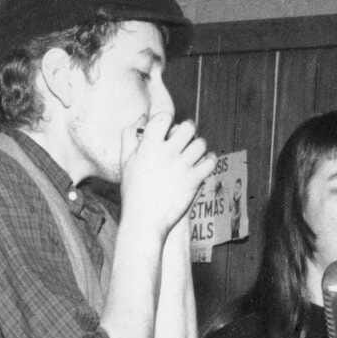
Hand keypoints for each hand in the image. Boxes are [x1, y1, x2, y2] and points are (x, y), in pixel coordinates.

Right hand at [120, 112, 216, 237]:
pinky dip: (210, 160)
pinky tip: (204, 163)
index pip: (164, 117)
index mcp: (148, 146)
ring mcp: (182, 167)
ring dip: (199, 146)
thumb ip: (129, 136)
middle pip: (188, 127)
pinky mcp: (194, 181)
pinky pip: (210, 162)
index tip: (168, 127)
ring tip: (194, 152)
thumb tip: (141, 117)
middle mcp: (166, 153)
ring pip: (201, 143)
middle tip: (186, 137)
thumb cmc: (134, 191)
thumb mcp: (126, 162)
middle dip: (188, 130)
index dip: (168, 118)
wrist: (144, 220)